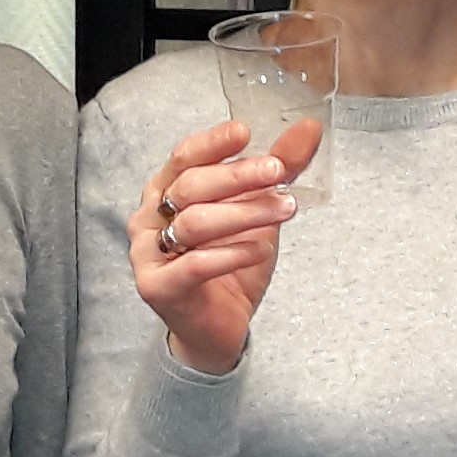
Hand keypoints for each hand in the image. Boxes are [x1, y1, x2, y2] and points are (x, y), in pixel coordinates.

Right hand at [135, 120, 312, 375]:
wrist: (218, 327)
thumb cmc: (230, 263)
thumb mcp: (260, 210)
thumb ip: (279, 170)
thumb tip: (310, 129)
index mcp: (167, 190)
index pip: (185, 156)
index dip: (213, 143)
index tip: (246, 133)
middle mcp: (149, 217)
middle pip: (191, 185)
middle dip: (238, 176)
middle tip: (279, 172)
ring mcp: (147, 253)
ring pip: (195, 223)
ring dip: (244, 213)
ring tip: (284, 209)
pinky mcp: (156, 287)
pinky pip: (194, 264)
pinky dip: (232, 254)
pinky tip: (262, 249)